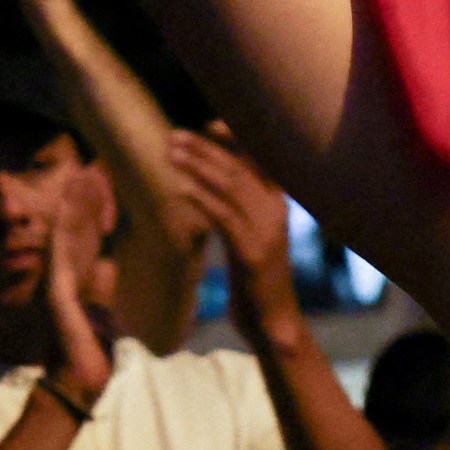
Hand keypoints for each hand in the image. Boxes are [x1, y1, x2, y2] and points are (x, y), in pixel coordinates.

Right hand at [42, 165, 118, 403]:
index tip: (106, 179)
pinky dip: (64, 233)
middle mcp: (66, 278)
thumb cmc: (89, 357)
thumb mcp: (103, 313)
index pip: (90, 236)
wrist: (76, 388)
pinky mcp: (55, 297)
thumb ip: (102, 286)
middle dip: (85, 197)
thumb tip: (107, 262)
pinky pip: (60, 258)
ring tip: (83, 175)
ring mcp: (58, 285)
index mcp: (79, 280)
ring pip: (65, 236)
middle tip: (94, 164)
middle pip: (76, 229)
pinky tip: (68, 211)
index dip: (97, 207)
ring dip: (74, 206)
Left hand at [168, 125, 301, 341]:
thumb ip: (238, 211)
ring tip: (170, 153)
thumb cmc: (255, 281)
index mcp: (278, 205)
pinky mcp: (252, 254)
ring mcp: (266, 232)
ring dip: (198, 166)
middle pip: (239, 168)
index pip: (259, 160)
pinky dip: (202, 200)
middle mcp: (276, 212)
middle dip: (205, 149)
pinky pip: (225, 218)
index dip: (234, 139)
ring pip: (231, 187)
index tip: (207, 124)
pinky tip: (179, 190)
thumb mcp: (249, 238)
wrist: (275, 325)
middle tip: (173, 135)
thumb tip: (212, 187)